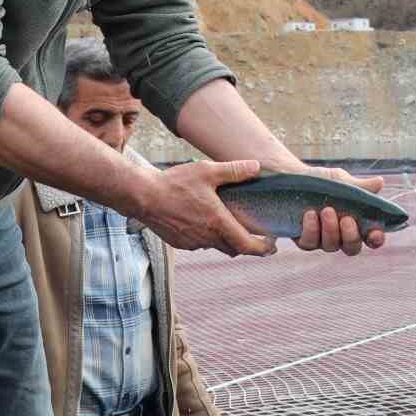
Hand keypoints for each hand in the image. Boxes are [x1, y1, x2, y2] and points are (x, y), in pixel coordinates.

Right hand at [140, 159, 273, 256]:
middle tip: (254, 233)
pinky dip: (207, 236)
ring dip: (224, 238)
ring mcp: (192, 242)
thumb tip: (256, 167)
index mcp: (218, 223)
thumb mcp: (207, 171)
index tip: (273, 245)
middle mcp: (206, 238)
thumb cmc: (175, 183)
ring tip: (227, 222)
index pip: (247, 246)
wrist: (143, 196)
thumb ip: (234, 171)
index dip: (263, 249)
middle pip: (234, 249)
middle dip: (245, 244)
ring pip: (216, 246)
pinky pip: (200, 243)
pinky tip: (204, 220)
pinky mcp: (180, 243)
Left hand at [290, 166, 387, 256]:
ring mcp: (323, 240)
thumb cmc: (324, 182)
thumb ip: (361, 187)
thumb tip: (379, 183)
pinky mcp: (305, 240)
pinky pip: (309, 243)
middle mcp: (342, 236)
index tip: (375, 232)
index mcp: (357, 223)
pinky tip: (310, 214)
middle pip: (352, 248)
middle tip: (347, 219)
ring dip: (330, 230)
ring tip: (327, 210)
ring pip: (331, 246)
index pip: (372, 238)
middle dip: (351, 236)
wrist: (294, 178)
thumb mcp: (343, 181)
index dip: (376, 239)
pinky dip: (311, 229)